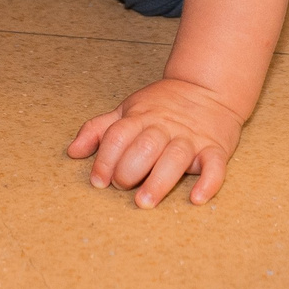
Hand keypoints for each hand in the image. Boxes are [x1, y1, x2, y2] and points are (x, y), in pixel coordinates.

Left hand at [68, 77, 244, 207]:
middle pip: (144, 147)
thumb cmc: (164, 104)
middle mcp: (165, 127)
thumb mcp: (129, 109)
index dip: (105, 159)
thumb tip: (73, 151)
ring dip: (158, 181)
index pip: (118, 136)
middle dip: (128, 170)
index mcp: (141, 117)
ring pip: (175, 157)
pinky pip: (215, 166)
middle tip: (122, 186)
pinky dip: (208, 182)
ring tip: (144, 201)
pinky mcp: (215, 148)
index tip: (98, 181)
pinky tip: (197, 198)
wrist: (208, 87)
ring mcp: (191, 138)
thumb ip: (100, 129)